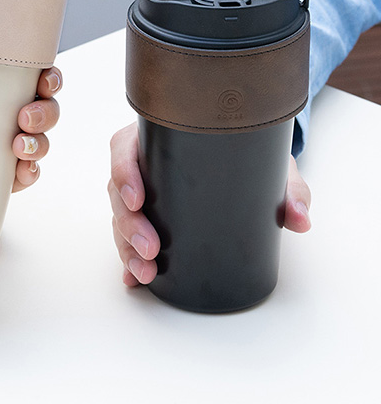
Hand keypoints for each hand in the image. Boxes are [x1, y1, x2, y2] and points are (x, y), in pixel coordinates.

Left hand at [0, 41, 61, 192]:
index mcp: (2, 88)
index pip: (37, 78)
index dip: (50, 78)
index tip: (45, 80)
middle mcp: (14, 115)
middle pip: (48, 109)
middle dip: (46, 114)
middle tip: (25, 118)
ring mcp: (12, 145)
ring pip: (42, 141)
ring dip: (40, 144)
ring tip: (20, 147)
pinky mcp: (4, 173)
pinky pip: (28, 172)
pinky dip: (30, 173)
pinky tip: (22, 173)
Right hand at [108, 122, 311, 286]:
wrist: (244, 161)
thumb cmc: (246, 154)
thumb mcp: (267, 164)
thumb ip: (288, 188)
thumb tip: (300, 220)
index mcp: (159, 138)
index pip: (125, 148)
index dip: (123, 173)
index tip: (138, 200)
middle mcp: (144, 163)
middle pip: (117, 190)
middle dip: (128, 224)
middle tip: (150, 249)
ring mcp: (142, 190)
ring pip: (119, 216)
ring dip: (125, 246)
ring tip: (146, 272)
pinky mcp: (145, 215)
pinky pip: (126, 234)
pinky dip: (128, 259)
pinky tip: (134, 279)